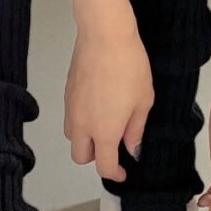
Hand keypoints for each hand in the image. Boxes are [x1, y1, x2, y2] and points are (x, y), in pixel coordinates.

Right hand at [64, 24, 152, 180]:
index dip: (116, 175)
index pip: (104, 166)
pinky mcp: (67, 95)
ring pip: (73, 138)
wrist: (105, 36)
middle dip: (96, 159)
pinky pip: (71, 119)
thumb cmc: (128, 65)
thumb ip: (135, 130)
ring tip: (105, 126)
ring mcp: (72, 109)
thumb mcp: (143, 102)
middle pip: (80, 157)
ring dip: (86, 140)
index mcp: (104, 132)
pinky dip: (81, 123)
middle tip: (113, 149)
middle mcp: (83, 125)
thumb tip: (132, 148)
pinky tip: (98, 108)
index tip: (124, 172)